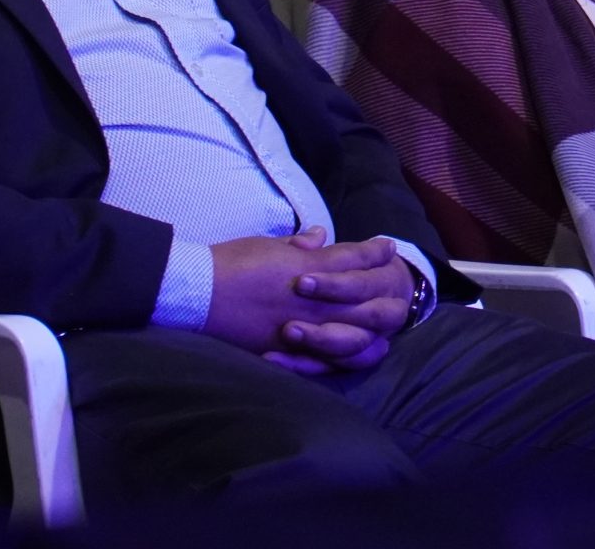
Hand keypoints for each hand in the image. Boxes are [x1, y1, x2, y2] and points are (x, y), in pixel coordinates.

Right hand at [205, 228, 407, 371]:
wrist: (197, 292)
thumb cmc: (229, 263)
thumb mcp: (267, 245)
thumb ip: (297, 245)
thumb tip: (318, 236)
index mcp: (307, 267)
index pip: (352, 258)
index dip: (373, 252)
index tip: (387, 246)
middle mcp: (312, 297)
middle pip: (363, 296)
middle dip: (384, 288)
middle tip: (398, 283)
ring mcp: (303, 326)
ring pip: (355, 330)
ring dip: (375, 325)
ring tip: (388, 321)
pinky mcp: (288, 350)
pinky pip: (329, 358)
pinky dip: (350, 355)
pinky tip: (364, 350)